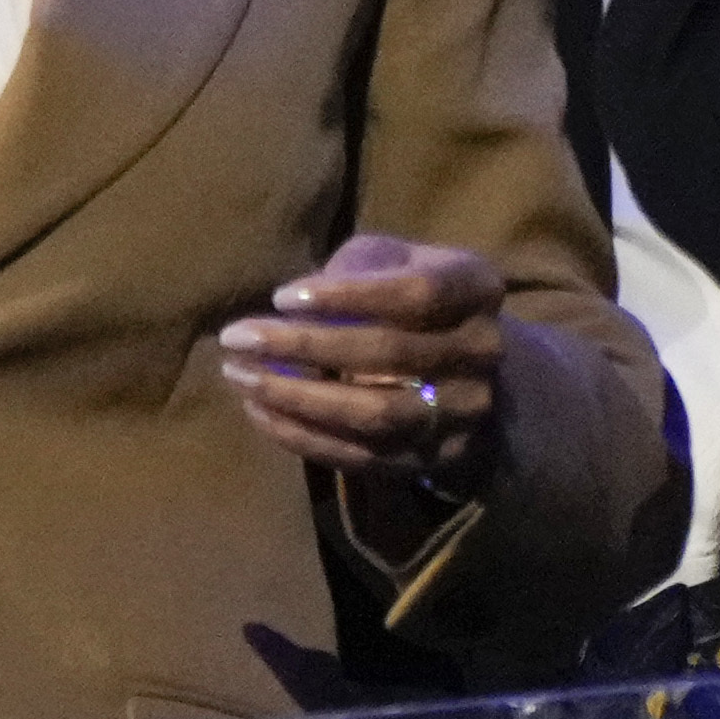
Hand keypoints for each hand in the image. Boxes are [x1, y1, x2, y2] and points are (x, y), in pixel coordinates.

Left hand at [222, 234, 507, 490]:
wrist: (465, 370)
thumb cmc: (412, 297)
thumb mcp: (397, 259)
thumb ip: (358, 266)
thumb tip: (296, 302)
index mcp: (477, 289)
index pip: (417, 293)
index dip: (348, 295)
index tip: (280, 296)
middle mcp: (483, 353)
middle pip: (388, 354)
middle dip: (303, 346)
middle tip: (236, 336)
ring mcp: (462, 414)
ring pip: (375, 414)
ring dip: (297, 398)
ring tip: (240, 378)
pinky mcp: (434, 459)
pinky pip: (363, 455)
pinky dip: (304, 436)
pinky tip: (259, 411)